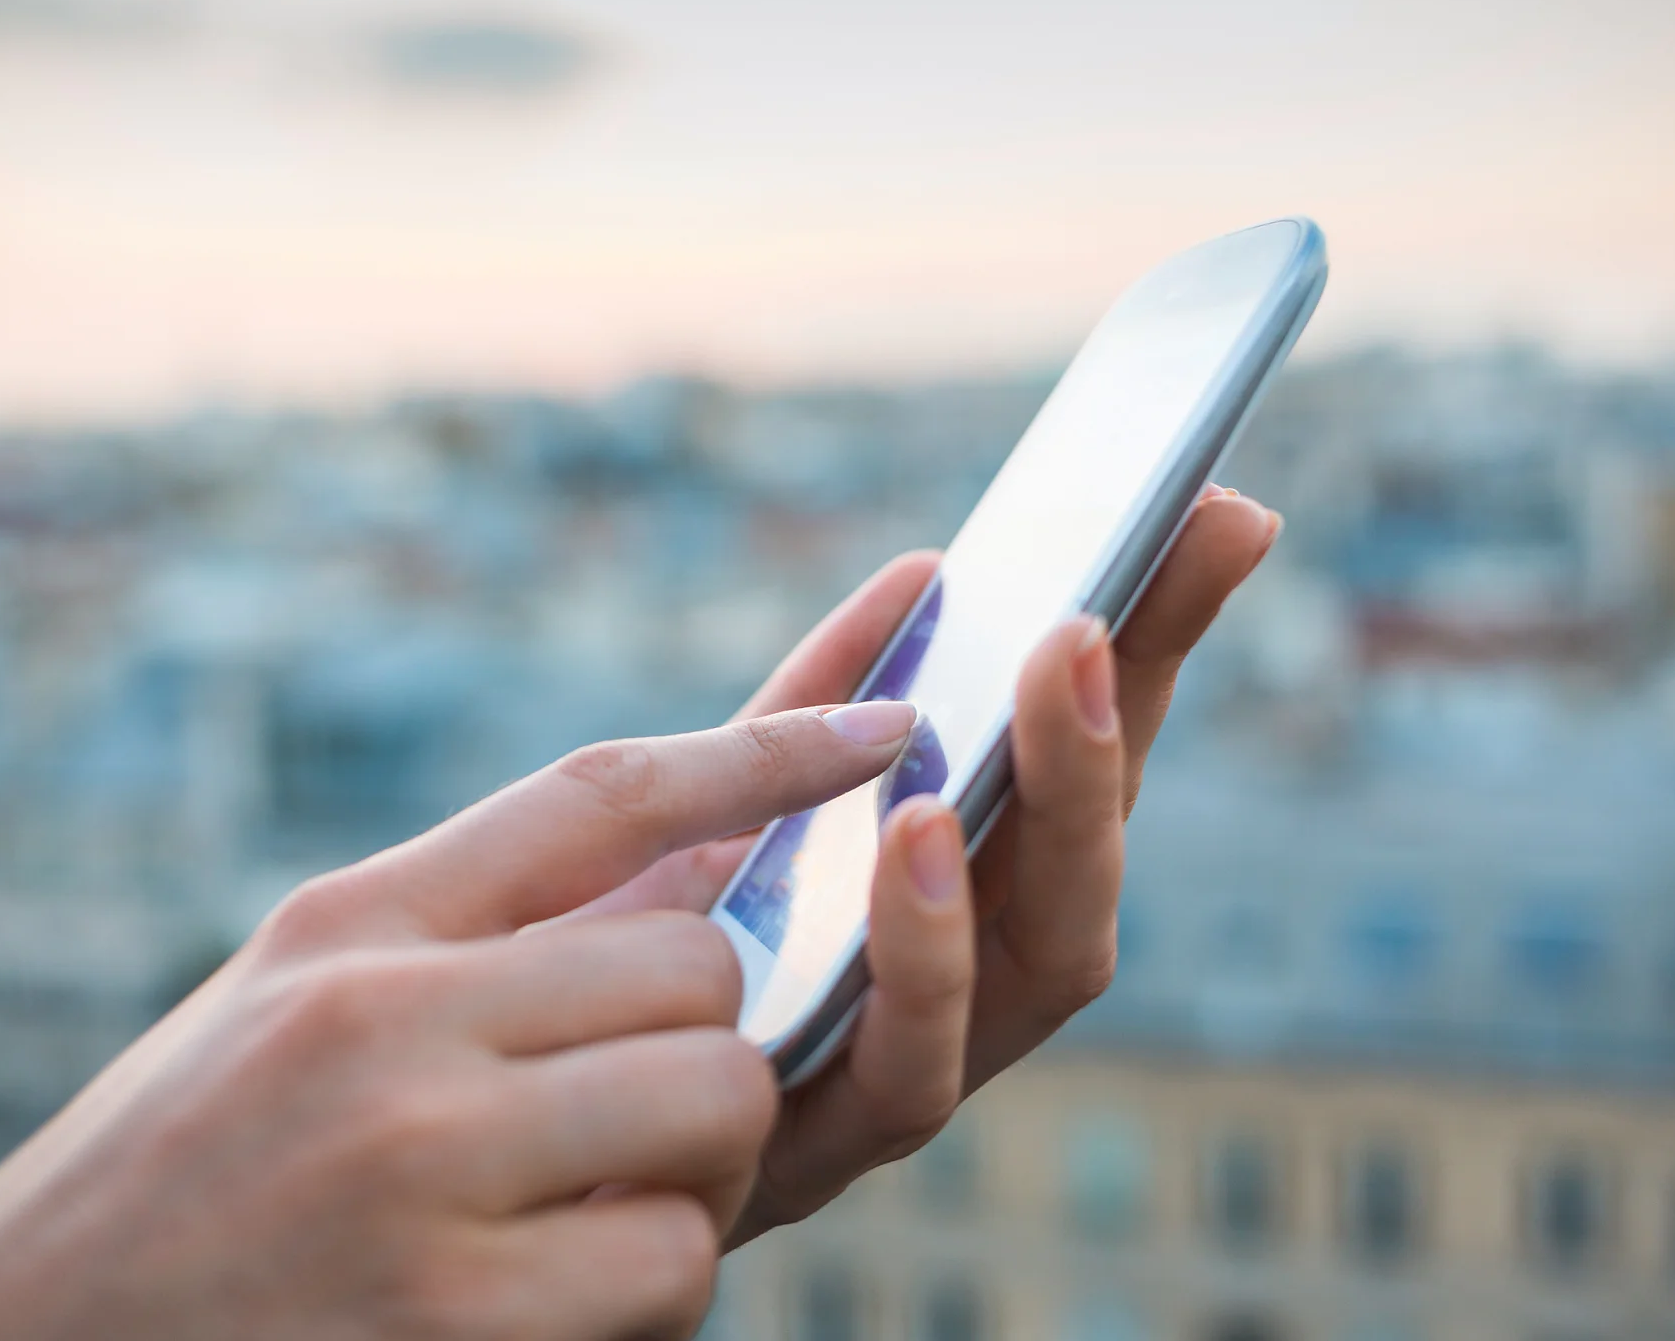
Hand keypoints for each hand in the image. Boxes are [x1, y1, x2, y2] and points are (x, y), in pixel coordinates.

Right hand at [0, 706, 919, 1340]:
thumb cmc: (182, 1173)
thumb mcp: (301, 1004)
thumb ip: (484, 934)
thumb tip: (704, 880)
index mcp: (350, 927)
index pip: (604, 792)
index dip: (768, 746)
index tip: (889, 708)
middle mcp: (383, 1021)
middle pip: (703, 966)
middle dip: (710, 1038)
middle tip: (633, 1103)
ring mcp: (420, 1168)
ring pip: (719, 1105)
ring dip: (693, 1170)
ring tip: (579, 1214)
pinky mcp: (456, 1318)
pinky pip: (677, 1263)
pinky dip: (651, 1287)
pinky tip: (545, 1308)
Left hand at [573, 487, 1280, 1241]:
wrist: (458, 1111)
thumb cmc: (605, 955)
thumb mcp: (702, 805)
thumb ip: (809, 713)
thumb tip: (926, 574)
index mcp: (942, 901)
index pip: (1077, 762)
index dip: (1153, 646)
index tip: (1216, 515)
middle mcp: (950, 986)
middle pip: (1086, 855)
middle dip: (1116, 723)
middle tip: (1099, 602)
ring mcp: (898, 1072)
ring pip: (1044, 966)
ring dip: (1059, 818)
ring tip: (1044, 685)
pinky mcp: (817, 1158)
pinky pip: (907, 1073)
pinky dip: (926, 955)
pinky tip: (911, 836)